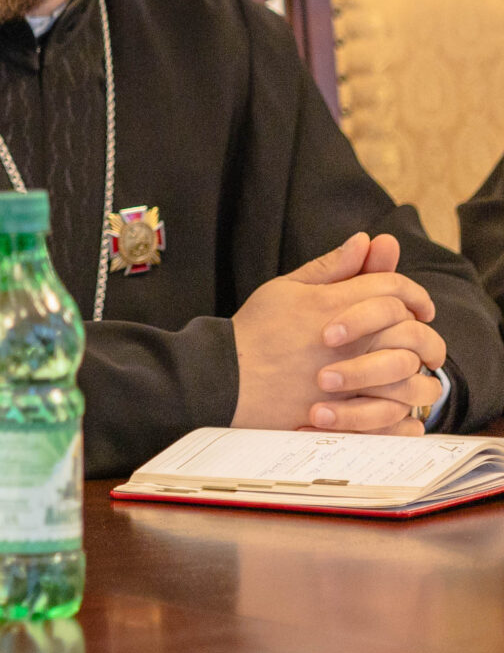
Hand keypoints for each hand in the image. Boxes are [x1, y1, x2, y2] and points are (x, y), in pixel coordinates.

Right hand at [232, 234, 445, 433]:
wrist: (226, 379)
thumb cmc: (253, 332)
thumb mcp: (285, 288)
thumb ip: (330, 266)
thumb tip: (364, 240)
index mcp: (332, 303)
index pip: (393, 287)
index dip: (412, 291)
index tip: (417, 304)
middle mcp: (347, 339)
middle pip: (410, 327)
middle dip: (424, 330)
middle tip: (426, 338)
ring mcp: (348, 377)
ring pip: (409, 370)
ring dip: (419, 369)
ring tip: (419, 371)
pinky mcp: (344, 411)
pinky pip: (393, 412)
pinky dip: (405, 411)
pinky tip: (402, 403)